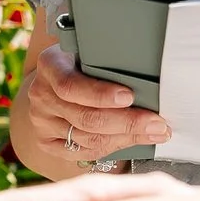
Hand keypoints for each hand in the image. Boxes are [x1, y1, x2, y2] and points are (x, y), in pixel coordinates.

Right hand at [26, 44, 169, 162]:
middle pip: (85, 117)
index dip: (100, 95)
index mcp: (49, 65)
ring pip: (88, 138)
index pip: (70, 85)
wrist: (56, 76)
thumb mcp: (88, 49)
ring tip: (155, 132)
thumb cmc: (81, 60)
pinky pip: (84, 151)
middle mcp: (41, 95)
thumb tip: (149, 75)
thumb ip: (107, 60)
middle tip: (158, 122)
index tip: (129, 97)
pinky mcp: (47, 142)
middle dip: (128, 122)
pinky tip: (135, 140)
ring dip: (128, 137)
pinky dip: (114, 147)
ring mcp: (42, 121)